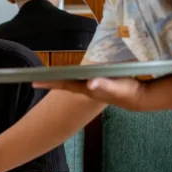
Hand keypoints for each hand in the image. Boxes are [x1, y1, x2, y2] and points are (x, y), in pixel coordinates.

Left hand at [34, 78, 148, 110]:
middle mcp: (85, 87)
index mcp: (86, 88)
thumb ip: (105, 85)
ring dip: (58, 78)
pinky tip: (69, 74)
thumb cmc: (127, 92)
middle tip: (33, 78)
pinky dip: (72, 75)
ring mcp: (90, 86)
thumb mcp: (118, 87)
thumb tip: (90, 83)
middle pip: (63, 82)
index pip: (64, 83)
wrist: (139, 98)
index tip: (33, 81)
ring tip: (46, 76)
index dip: (50, 81)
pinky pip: (80, 78)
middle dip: (50, 80)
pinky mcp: (97, 83)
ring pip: (70, 80)